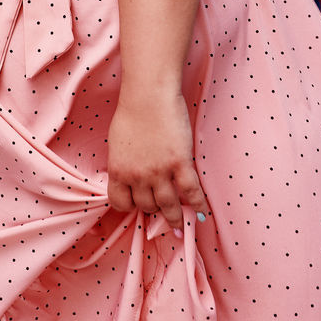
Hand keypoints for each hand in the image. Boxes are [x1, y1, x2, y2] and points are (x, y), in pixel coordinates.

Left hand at [107, 90, 208, 226]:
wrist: (149, 95)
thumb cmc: (132, 111)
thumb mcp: (117, 142)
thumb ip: (123, 162)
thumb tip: (130, 174)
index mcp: (118, 170)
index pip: (120, 203)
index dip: (129, 206)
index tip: (137, 205)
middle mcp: (137, 176)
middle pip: (146, 206)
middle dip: (153, 208)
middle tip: (162, 208)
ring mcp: (159, 172)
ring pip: (168, 205)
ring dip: (175, 218)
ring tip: (180, 226)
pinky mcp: (180, 163)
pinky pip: (191, 191)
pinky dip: (198, 204)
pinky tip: (203, 212)